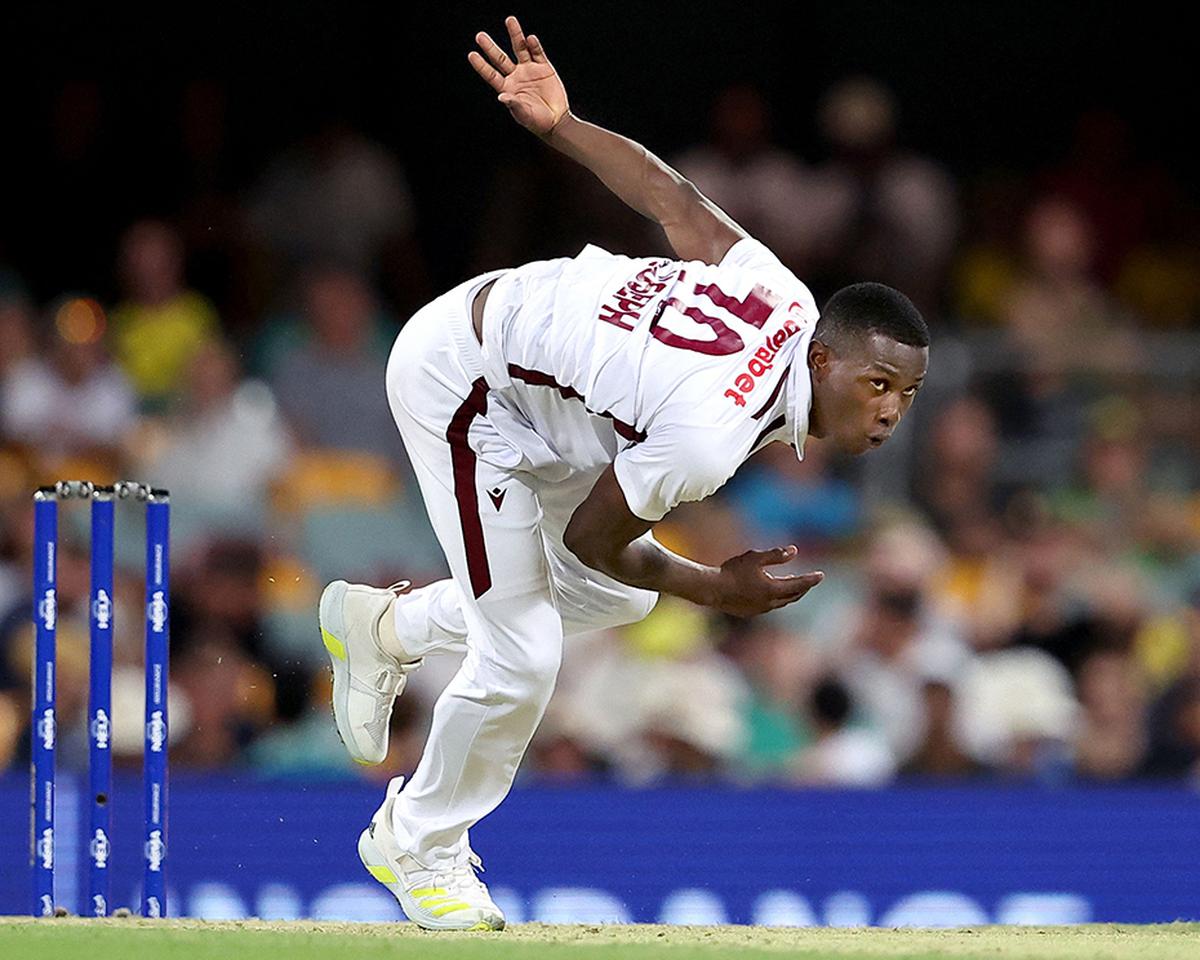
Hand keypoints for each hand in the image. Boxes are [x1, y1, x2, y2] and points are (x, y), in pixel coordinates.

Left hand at [468, 15, 569, 136]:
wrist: (556, 120)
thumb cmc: (537, 122)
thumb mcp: (524, 114)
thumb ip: (513, 104)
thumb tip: (501, 97)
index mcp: (507, 88)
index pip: (491, 74)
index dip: (481, 65)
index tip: (471, 54)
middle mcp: (516, 76)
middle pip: (500, 58)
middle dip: (490, 47)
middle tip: (479, 36)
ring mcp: (529, 70)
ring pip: (520, 49)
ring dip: (515, 35)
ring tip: (510, 20)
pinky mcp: (544, 67)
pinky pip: (538, 53)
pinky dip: (534, 46)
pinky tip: (530, 39)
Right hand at [712, 546, 823, 617]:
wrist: (711, 590)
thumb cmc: (732, 571)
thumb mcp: (755, 558)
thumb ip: (776, 555)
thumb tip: (794, 550)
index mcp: (773, 589)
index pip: (799, 585)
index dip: (811, 579)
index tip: (821, 575)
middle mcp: (769, 603)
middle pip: (793, 596)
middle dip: (802, 588)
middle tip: (809, 580)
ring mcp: (760, 609)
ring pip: (781, 602)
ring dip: (789, 593)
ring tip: (791, 584)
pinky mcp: (750, 612)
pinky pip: (769, 605)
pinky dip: (776, 598)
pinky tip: (770, 591)